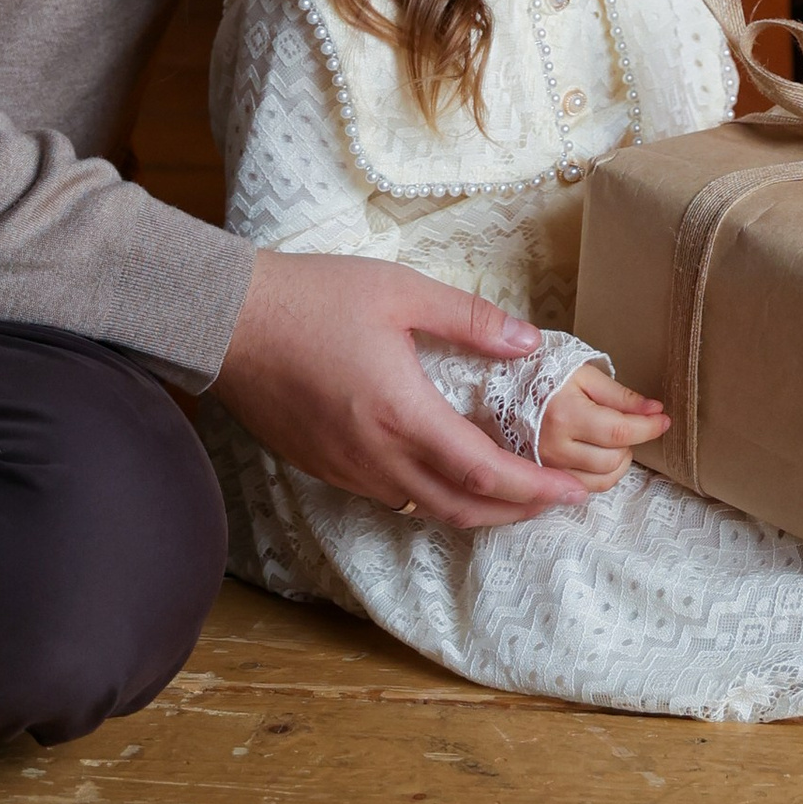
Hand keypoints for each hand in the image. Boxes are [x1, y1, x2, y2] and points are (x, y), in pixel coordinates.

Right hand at [218, 251, 580, 526]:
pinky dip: (433, 497)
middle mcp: (376, 456)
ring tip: (514, 492)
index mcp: (402, 414)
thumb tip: (530, 343)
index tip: (575, 492)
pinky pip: (391, 497)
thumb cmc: (311, 298)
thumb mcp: (400, 291)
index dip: (535, 490)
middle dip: (518, 512)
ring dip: (476, 509)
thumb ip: (470, 319)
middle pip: (462, 509)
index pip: (484, 474)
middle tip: (558, 500)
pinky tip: (448, 474)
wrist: (227, 321)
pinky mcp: (324, 467)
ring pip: (425, 510)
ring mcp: (347, 468)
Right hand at [538, 366, 670, 493]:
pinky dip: (602, 475)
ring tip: (612, 439)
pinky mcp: (544, 479)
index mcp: (565, 415)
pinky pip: (586, 489)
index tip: (664, 420)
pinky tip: (598, 455)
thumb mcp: (584, 375)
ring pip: (603, 479)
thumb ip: (621, 395)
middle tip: (626, 422)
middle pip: (614, 458)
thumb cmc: (547, 378)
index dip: (648, 427)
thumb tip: (655, 410)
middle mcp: (554, 447)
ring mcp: (547, 467)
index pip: (619, 431)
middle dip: (631, 441)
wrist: (504, 391)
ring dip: (618, 461)